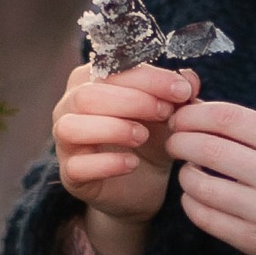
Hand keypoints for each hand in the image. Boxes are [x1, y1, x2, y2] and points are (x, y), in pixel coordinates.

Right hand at [53, 62, 200, 254]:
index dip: (148, 78)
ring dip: (112, 128)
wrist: (144, 185)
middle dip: (131, 100)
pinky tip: (132, 164)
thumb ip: (178, 95)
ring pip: (71, 127)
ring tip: (142, 136)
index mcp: (91, 80)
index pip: (112, 69)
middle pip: (87, 94)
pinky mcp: (70, 174)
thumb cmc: (150, 137)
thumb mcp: (168, 113)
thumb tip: (190, 79)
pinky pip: (77, 166)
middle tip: (164, 112)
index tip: (181, 90)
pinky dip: (106, 163)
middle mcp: (70, 106)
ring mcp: (65, 141)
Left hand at [165, 102, 255, 254]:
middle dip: (181, 140)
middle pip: (208, 148)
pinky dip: (192, 202)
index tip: (183, 115)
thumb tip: (201, 110)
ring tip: (189, 170)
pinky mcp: (255, 242)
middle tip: (176, 141)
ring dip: (185, 173)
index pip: (228, 117)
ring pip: (201, 185)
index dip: (195, 113)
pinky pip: (206, 218)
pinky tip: (197, 196)